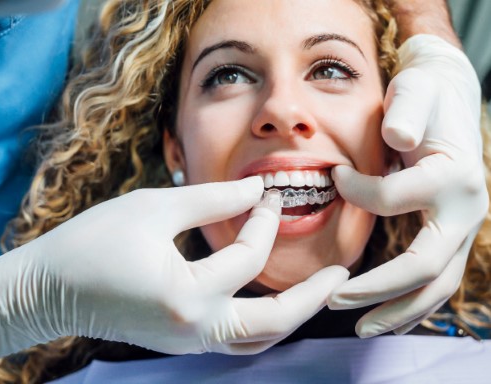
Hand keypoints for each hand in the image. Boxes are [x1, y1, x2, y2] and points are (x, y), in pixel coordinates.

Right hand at [0, 177, 348, 362]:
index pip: (247, 256)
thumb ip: (210, 199)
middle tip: (342, 275)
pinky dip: (261, 321)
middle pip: (273, 323)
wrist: (46, 290)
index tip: (267, 192)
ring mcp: (188, 342)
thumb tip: (254, 188)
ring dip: (291, 315)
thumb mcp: (154, 208)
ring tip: (317, 291)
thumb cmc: (92, 244)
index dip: (262, 219)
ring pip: (258, 341)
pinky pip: (235, 339)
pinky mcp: (181, 342)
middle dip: (313, 297)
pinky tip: (270, 297)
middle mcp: (195, 329)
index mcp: (188, 294)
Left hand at [328, 35, 488, 336]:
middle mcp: (467, 209)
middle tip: (333, 300)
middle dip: (377, 290)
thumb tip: (397, 139)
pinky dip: (411, 302)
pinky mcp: (450, 234)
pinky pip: (435, 279)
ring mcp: (462, 227)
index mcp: (453, 176)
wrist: (448, 97)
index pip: (393, 200)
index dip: (356, 193)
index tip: (333, 177)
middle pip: (425, 267)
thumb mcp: (415, 92)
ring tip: (361, 328)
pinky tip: (385, 315)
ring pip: (436, 286)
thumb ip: (407, 113)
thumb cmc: (424, 95)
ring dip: (397, 311)